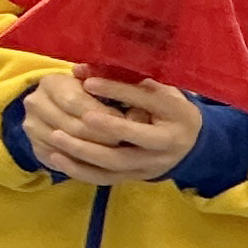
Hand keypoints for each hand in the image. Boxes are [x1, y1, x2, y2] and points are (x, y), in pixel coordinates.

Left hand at [25, 70, 202, 184]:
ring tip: (55, 136)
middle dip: (102, 129)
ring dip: (82, 152)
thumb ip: (129, 80)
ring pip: (113, 164)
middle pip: (131, 140)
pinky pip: (103, 179)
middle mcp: (164, 145)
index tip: (88, 82)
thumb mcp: (162, 90)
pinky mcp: (133, 178)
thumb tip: (83, 69)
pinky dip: (79, 170)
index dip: (116, 91)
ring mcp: (147, 166)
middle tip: (76, 116)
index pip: (144, 102)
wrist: (192, 145)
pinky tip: (57, 158)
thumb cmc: (171, 109)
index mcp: (176, 115)